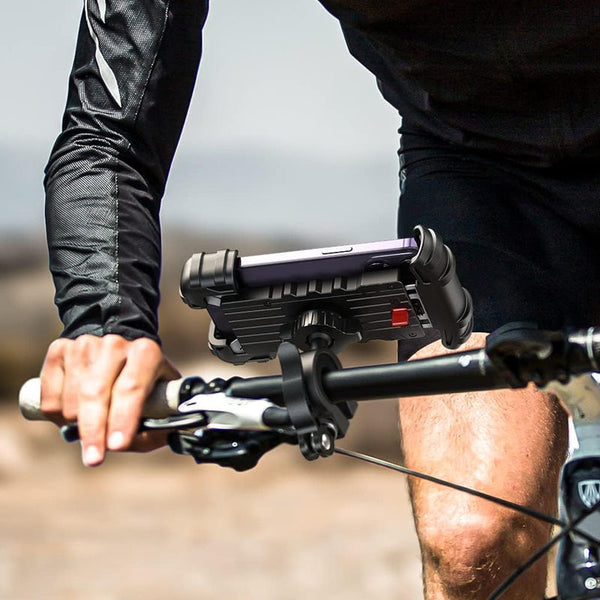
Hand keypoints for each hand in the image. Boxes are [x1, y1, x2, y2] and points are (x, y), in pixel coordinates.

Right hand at [39, 334, 179, 466]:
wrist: (118, 354)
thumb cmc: (142, 387)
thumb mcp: (160, 403)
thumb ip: (157, 427)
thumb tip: (147, 442)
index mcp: (146, 352)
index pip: (131, 388)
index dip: (123, 418)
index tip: (117, 446)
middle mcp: (115, 344)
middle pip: (96, 393)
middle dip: (94, 431)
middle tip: (94, 459)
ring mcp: (85, 344)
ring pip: (70, 400)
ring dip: (76, 425)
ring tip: (91, 430)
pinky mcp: (60, 349)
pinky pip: (50, 397)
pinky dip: (58, 417)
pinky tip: (74, 415)